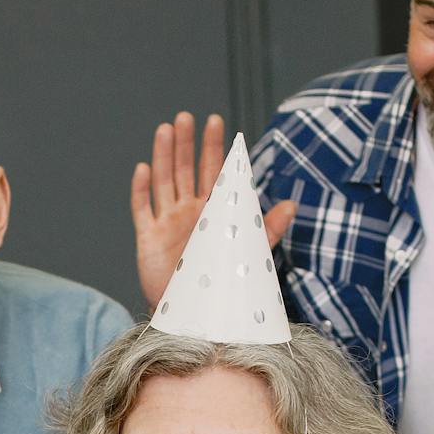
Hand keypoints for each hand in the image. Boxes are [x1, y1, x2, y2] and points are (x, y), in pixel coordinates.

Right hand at [129, 112, 297, 307]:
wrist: (197, 316)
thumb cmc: (223, 286)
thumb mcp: (250, 254)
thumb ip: (268, 228)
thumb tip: (291, 204)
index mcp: (215, 212)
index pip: (215, 172)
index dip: (214, 148)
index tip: (217, 122)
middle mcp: (190, 212)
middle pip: (186, 170)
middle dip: (187, 143)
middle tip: (187, 117)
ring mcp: (167, 223)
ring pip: (164, 181)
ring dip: (164, 155)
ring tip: (166, 129)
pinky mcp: (149, 239)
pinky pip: (143, 209)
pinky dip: (141, 189)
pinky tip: (144, 168)